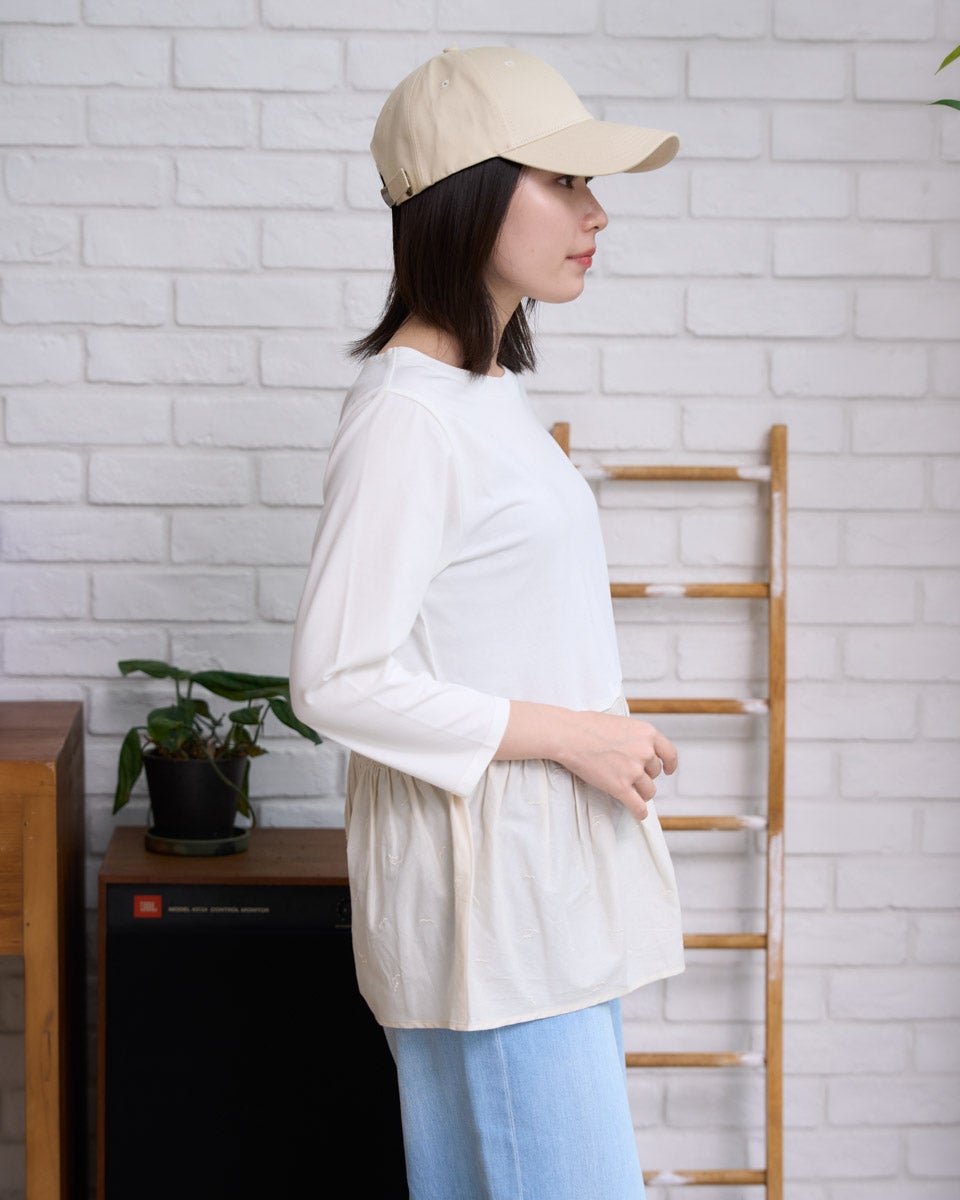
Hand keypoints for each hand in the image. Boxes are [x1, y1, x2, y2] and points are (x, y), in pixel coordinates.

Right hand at [494, 701, 677, 820]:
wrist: (569, 735)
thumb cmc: (588, 726)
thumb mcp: (621, 723)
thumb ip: (635, 737)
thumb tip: (640, 749)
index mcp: (647, 733)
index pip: (669, 753)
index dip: (669, 764)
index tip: (667, 770)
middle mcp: (645, 752)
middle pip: (654, 773)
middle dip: (644, 775)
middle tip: (627, 774)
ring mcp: (633, 771)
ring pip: (648, 791)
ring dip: (641, 793)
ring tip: (630, 792)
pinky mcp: (620, 787)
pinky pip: (638, 806)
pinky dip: (640, 812)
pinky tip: (638, 814)